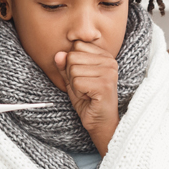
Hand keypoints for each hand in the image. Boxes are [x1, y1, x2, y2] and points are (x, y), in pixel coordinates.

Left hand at [55, 40, 119, 155]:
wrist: (100, 122)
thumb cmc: (88, 100)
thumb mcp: (73, 79)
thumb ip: (65, 65)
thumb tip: (58, 54)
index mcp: (105, 55)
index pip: (76, 46)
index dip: (73, 64)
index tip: (84, 77)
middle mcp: (110, 61)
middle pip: (72, 57)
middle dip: (72, 75)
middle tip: (85, 87)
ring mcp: (109, 72)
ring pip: (73, 69)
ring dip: (75, 85)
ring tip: (87, 92)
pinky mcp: (104, 85)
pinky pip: (76, 82)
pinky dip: (77, 93)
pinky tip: (88, 98)